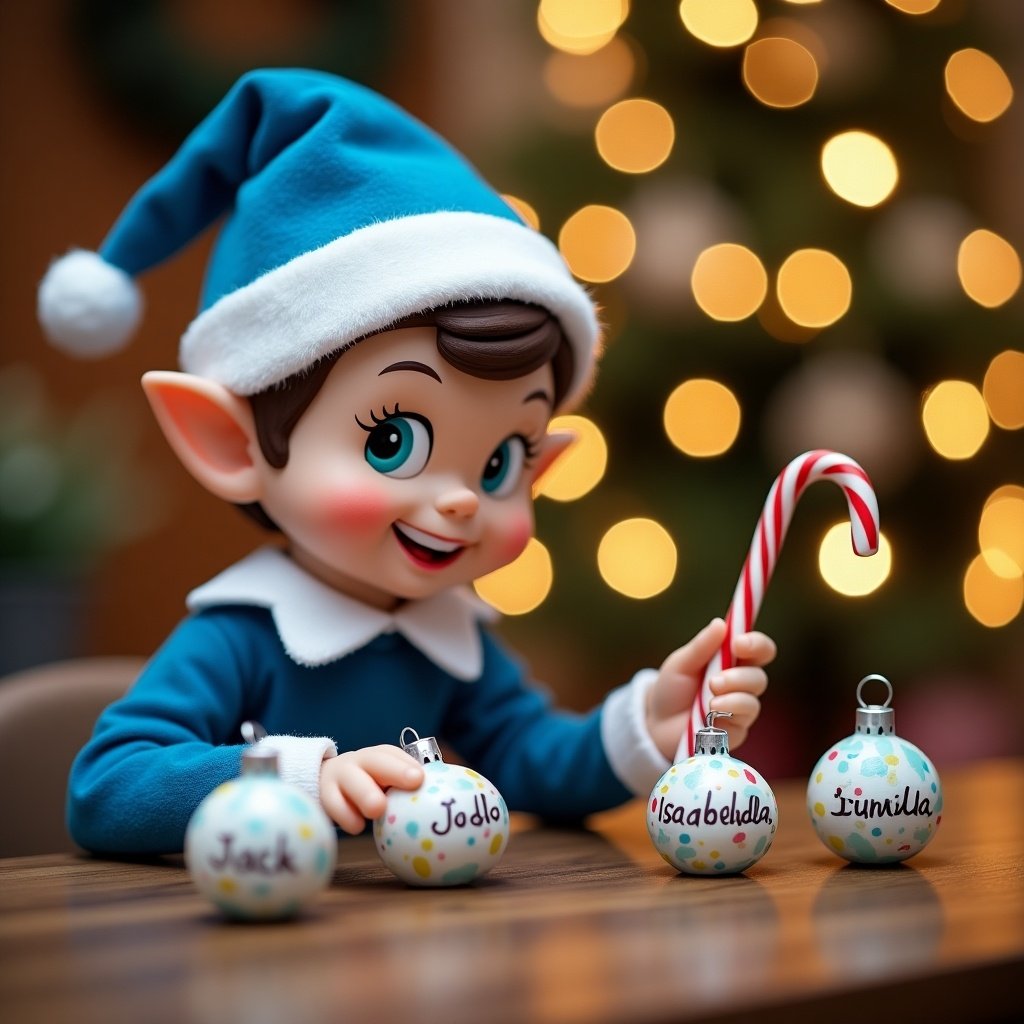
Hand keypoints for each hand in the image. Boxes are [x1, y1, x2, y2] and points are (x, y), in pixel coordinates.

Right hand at [319, 745, 423, 833]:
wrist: (325, 783)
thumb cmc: (367, 786)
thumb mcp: (384, 781)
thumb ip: (407, 787)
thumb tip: (441, 798)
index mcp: (377, 757)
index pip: (393, 755)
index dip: (407, 764)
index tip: (420, 777)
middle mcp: (359, 761)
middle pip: (374, 761)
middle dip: (394, 771)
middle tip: (413, 783)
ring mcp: (339, 776)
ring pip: (350, 781)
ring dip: (365, 794)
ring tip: (378, 810)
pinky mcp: (324, 795)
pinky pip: (332, 803)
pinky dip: (344, 815)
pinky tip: (357, 827)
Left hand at [646, 618, 775, 760]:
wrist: (656, 724)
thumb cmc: (672, 689)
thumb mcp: (681, 664)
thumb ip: (701, 646)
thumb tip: (720, 623)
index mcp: (732, 662)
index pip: (758, 650)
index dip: (756, 644)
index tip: (739, 643)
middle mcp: (740, 685)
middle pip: (759, 676)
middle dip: (739, 676)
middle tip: (715, 680)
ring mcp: (739, 709)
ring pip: (752, 699)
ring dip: (733, 696)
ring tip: (710, 698)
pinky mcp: (735, 729)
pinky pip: (743, 720)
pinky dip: (729, 711)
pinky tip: (711, 711)